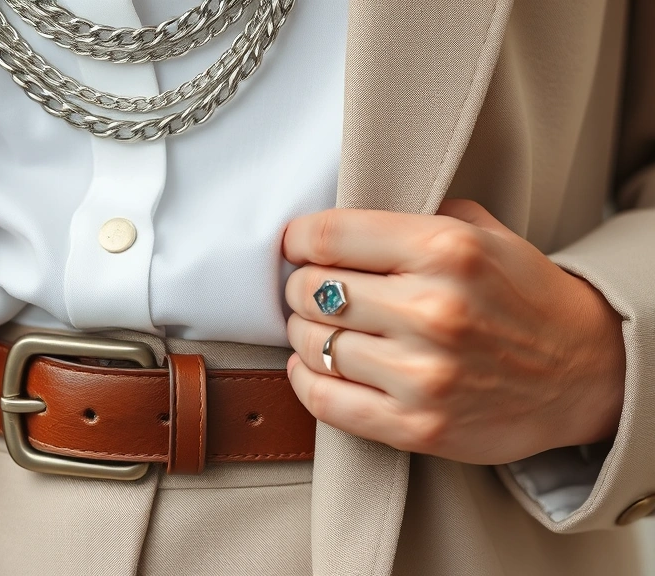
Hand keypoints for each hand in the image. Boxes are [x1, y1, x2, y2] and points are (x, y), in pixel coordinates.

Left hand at [282, 200, 625, 464]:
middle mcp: (434, 310)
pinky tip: (312, 366)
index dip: (297, 240)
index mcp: (447, 250)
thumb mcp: (482, 232)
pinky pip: (326, 401)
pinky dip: (305, 380)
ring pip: (312, 343)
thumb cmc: (522, 296)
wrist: (584, 373)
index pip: (329, 236)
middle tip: (308, 289)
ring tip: (318, 326)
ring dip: (303, 332)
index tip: (295, 246)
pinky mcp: (419, 428)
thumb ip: (414, 218)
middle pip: (310, 289)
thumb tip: (335, 226)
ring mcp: (425, 375)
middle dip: (299, 286)